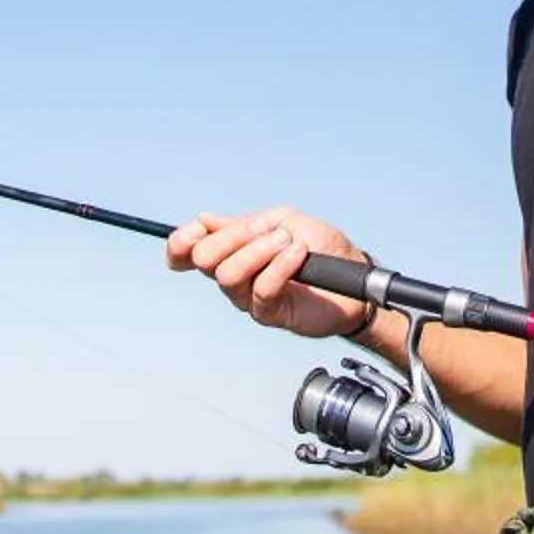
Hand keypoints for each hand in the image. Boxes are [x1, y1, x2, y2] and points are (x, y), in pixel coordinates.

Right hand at [165, 205, 369, 340]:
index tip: (195, 230)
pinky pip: (261, 289)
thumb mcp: (283, 221)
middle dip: (231, 239)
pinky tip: (298, 254)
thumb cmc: (320, 247)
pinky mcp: (270, 313)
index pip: (187, 251)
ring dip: (259, 250)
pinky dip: (280, 265)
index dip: (181, 241)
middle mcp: (234, 276)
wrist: (353, 276)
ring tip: (288, 243)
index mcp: (232, 250)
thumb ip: (244, 223)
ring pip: (229, 275)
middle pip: (204, 260)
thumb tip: (205, 220)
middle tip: (266, 232)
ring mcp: (249, 297)